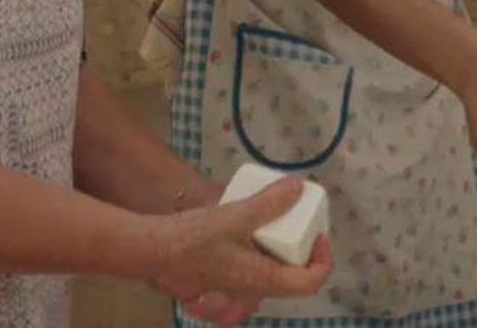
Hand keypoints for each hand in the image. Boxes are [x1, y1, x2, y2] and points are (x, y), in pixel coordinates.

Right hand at [149, 179, 332, 317]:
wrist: (153, 250)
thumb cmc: (195, 237)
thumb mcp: (236, 215)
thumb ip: (269, 203)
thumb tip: (299, 188)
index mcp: (262, 279)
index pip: (309, 283)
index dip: (323, 259)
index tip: (321, 234)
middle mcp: (253, 288)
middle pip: (294, 278)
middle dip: (304, 251)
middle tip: (302, 222)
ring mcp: (237, 284)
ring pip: (273, 273)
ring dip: (283, 249)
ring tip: (281, 220)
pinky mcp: (224, 275)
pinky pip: (255, 266)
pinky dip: (264, 248)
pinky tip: (254, 225)